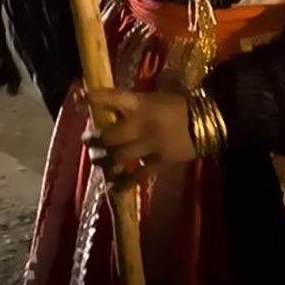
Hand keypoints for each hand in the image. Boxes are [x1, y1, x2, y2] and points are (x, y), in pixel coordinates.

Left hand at [81, 88, 195, 187]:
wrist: (205, 122)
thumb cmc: (178, 105)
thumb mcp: (154, 97)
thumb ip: (134, 104)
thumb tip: (112, 109)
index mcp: (140, 104)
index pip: (112, 97)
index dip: (94, 97)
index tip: (79, 98)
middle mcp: (141, 124)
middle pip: (108, 135)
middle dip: (93, 138)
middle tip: (87, 139)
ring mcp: (148, 145)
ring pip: (117, 157)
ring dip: (102, 159)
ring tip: (96, 158)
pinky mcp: (156, 162)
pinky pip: (135, 176)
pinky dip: (121, 183)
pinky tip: (111, 187)